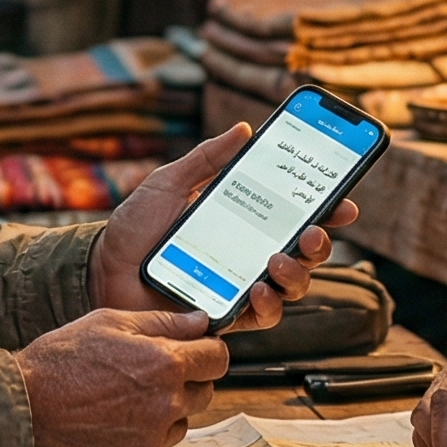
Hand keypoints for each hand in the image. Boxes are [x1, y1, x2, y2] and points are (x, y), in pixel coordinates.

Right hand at [16, 308, 231, 446]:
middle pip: (204, 391)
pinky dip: (142, 435)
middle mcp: (166, 403)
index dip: (206, 351)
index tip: (195, 351)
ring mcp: (153, 438)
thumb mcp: (110, 322)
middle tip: (149, 373)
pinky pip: (156, 445)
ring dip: (166, 409)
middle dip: (186, 379)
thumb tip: (200, 322)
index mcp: (164, 363)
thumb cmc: (60, 361)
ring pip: (181, 421)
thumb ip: (163, 322)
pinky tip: (111, 421)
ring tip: (123, 398)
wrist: (22, 410)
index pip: (217, 358)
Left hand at [89, 123, 361, 333]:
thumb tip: (244, 129)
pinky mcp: (224, 314)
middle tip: (312, 231)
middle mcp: (249, 255)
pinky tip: (258, 291)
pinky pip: (261, 317)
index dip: (327, 210)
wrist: (101, 269)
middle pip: (304, 253)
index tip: (344, 202)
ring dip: (297, 273)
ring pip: (292, 287)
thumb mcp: (169, 182)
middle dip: (319, 242)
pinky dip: (267, 305)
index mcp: (244, 222)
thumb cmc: (135, 228)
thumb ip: (206, 159)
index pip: (295, 215)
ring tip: (278, 258)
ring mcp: (240, 286)